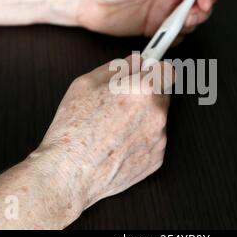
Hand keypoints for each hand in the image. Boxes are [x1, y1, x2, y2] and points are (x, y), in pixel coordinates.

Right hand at [34, 56, 174, 209]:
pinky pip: (153, 140)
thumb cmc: (74, 130)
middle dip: (147, 94)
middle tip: (122, 101)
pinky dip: (141, 139)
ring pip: (157, 118)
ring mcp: (159, 138)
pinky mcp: (156, 159)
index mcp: (143, 90)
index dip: (155, 69)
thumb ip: (115, 67)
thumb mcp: (85, 84)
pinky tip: (118, 143)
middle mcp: (157, 114)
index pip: (166, 70)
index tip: (148, 72)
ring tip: (115, 127)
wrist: (69, 173)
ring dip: (144, 117)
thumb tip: (133, 62)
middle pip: (163, 94)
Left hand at [64, 0, 218, 37]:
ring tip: (172, 27)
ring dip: (186, 26)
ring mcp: (161, 8)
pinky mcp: (152, 26)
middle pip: (198, 2)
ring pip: (188, 20)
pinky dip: (173, 39)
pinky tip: (165, 38)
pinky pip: (172, 35)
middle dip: (199, 12)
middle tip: (188, 18)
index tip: (205, 3)